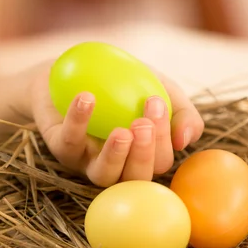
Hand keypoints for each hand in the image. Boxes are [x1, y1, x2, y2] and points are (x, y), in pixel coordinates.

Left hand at [30, 62, 203, 186]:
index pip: (160, 163)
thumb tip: (186, 141)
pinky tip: (86, 98)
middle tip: (142, 125)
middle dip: (142, 156)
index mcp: (142, 156)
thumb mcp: (161, 90)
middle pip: (134, 179)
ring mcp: (87, 161)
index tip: (156, 102)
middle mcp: (117, 166)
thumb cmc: (125, 84)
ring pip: (103, 176)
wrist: (77, 69)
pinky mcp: (61, 148)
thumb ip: (182, 113)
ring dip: (114, 156)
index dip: (162, 141)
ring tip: (122, 133)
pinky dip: (78, 121)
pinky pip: (69, 142)